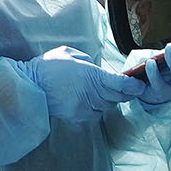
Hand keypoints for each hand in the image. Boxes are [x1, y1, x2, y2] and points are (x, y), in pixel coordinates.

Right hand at [28, 50, 145, 122]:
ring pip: (107, 106)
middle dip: (125, 92)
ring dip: (110, 99)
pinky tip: (91, 99)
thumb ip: (89, 63)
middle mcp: (91, 93)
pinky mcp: (78, 116)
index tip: (140, 84)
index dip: (133, 85)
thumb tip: (99, 71)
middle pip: (118, 97)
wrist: (30, 86)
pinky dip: (97, 107)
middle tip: (131, 87)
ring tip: (106, 91)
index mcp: (91, 75)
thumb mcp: (71, 54)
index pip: (121, 84)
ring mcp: (84, 107)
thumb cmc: (49, 67)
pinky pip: (95, 113)